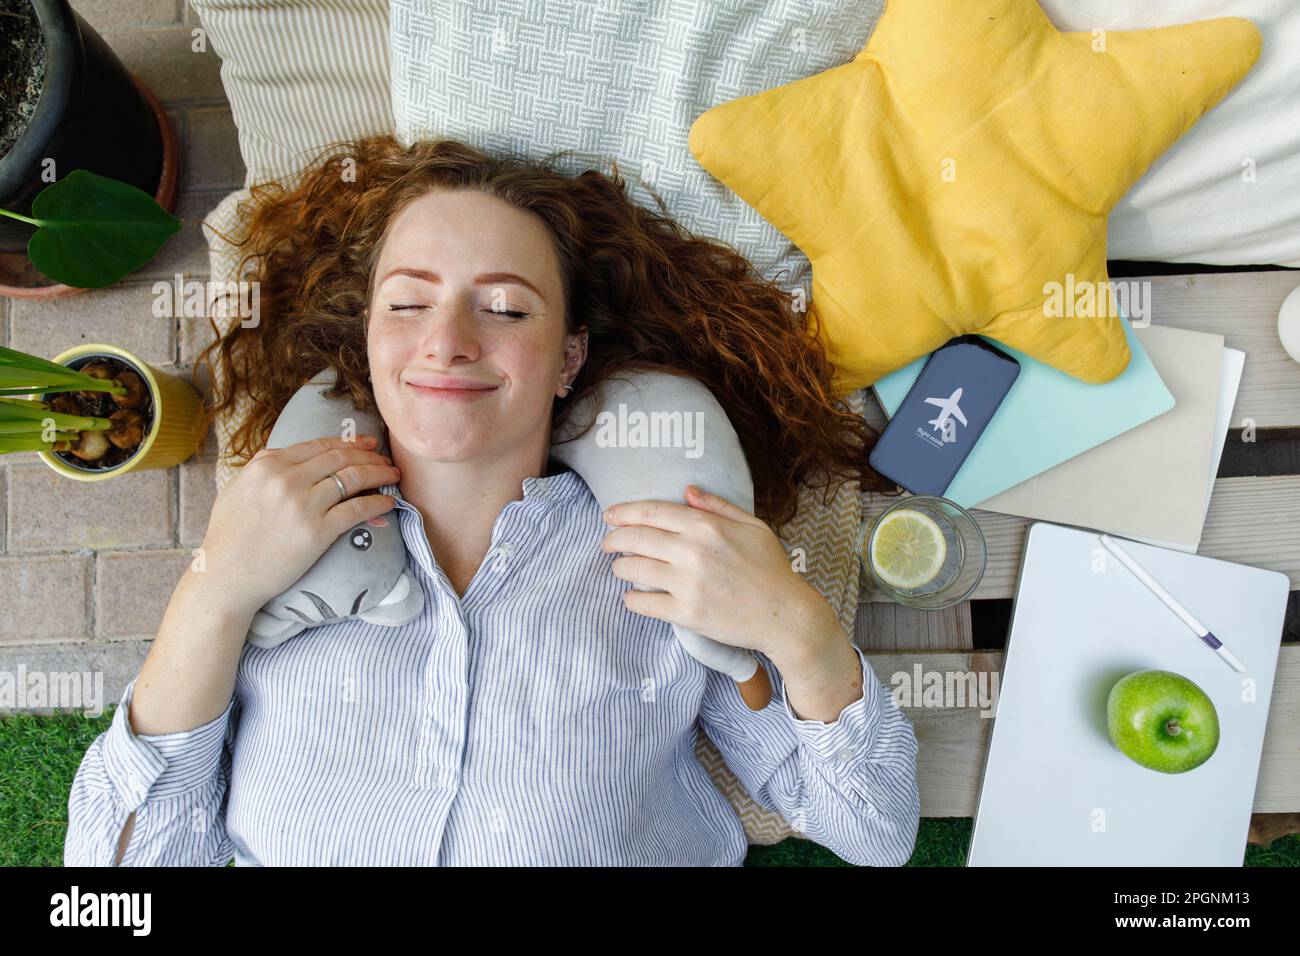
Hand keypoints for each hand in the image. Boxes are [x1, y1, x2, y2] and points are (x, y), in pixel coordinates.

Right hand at [195, 434, 400, 616]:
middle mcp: (286, 479)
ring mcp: (303, 505)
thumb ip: (265, 471)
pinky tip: (389, 502)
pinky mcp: (317, 531)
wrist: (226, 577)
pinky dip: (378, 502)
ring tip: (393, 475)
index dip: (349, 443)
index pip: (319, 445)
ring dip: (380, 473)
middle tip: (385, 458)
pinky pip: (357, 509)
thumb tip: (293, 460)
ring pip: (354, 478)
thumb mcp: (238, 489)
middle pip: (341, 458)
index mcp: (267, 464)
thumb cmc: (229, 537)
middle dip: (369, 455)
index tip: (367, 443)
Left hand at [600, 484, 841, 666]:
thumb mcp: (753, 526)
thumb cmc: (772, 569)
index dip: (624, 512)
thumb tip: (687, 490)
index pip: (652, 512)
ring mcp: (688, 583)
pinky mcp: (687, 613)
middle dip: (614, 539)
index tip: (608, 515)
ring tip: (620, 568)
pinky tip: (632, 596)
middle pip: (636, 538)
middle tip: (607, 543)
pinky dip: (632, 599)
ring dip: (620, 567)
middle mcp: (693, 551)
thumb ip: (718, 506)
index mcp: (707, 526)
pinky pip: (644, 603)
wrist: (786, 615)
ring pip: (634, 569)